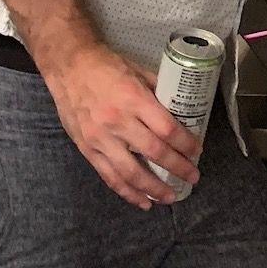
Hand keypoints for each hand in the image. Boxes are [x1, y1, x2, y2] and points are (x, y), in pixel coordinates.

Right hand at [40, 41, 201, 207]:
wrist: (69, 67)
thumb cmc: (106, 65)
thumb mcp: (137, 70)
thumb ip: (157, 90)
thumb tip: (179, 107)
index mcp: (134, 99)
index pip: (166, 128)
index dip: (185, 143)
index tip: (197, 151)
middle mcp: (118, 122)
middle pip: (154, 152)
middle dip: (177, 168)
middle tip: (193, 177)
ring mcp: (101, 139)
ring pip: (131, 173)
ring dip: (154, 189)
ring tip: (170, 197)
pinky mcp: (87, 151)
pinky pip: (110, 177)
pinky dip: (127, 192)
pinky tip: (142, 201)